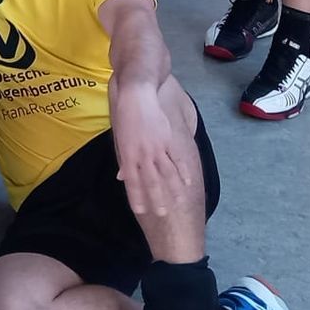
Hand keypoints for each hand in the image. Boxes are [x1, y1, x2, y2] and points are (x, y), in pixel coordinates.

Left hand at [110, 88, 194, 217]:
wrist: (136, 96)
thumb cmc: (126, 117)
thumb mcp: (120, 140)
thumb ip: (124, 161)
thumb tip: (121, 178)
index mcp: (128, 155)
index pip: (132, 181)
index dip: (136, 197)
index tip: (140, 211)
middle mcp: (142, 154)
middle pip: (150, 181)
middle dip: (156, 198)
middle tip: (161, 213)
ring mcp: (155, 147)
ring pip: (166, 172)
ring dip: (172, 189)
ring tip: (178, 201)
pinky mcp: (167, 140)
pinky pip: (176, 159)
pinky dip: (183, 171)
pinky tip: (189, 182)